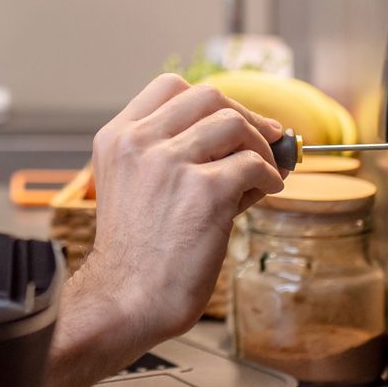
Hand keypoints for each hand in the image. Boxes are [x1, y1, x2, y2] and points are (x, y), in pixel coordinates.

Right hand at [44, 74, 285, 386]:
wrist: (127, 299)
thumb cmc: (136, 255)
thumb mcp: (133, 187)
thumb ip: (171, 157)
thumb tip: (239, 140)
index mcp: (118, 138)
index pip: (170, 87)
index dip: (211, 100)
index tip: (233, 116)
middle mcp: (139, 143)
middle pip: (207, 95)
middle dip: (245, 114)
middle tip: (267, 137)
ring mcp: (169, 163)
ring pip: (233, 123)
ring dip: (260, 147)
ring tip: (264, 174)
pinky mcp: (203, 190)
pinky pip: (252, 164)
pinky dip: (269, 176)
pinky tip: (266, 192)